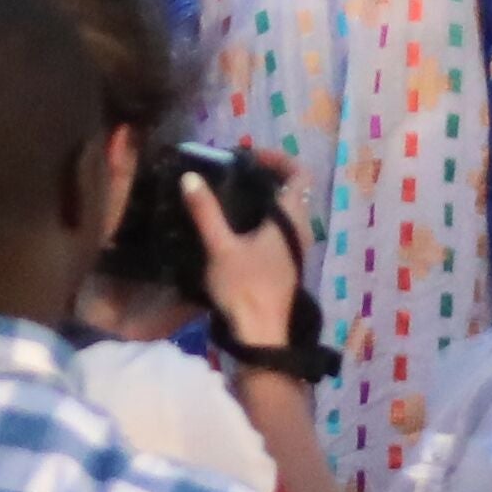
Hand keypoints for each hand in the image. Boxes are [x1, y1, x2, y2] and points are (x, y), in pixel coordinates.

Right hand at [182, 156, 303, 362]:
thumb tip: (191, 177)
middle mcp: (300, 231)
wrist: (261, 336)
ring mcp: (295, 250)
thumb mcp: (220, 247)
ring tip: (229, 194)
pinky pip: (279, 230)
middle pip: (293, 191)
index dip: (278, 159)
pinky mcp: (284, 265)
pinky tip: (233, 226)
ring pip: (286, 212)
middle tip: (234, 172)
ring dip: (264, 198)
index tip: (249, 155)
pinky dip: (262, 218)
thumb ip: (206, 212)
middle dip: (267, 176)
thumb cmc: (245, 288)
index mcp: (291, 220)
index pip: (299, 175)